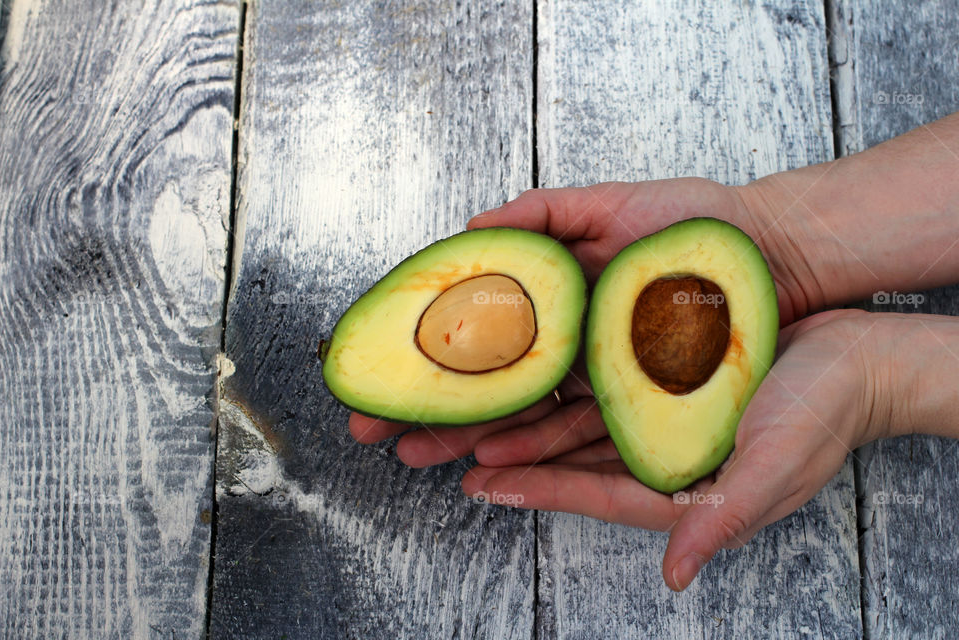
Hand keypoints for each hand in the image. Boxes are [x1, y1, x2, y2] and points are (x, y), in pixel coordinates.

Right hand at [350, 179, 814, 448]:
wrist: (774, 254)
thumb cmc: (697, 225)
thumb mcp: (615, 203)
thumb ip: (546, 210)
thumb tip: (473, 225)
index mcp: (556, 297)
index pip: (476, 330)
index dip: (425, 351)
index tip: (379, 367)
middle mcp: (567, 341)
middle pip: (486, 381)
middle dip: (427, 408)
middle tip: (372, 428)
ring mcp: (595, 374)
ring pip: (520, 414)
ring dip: (464, 436)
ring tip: (414, 455)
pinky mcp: (632, 401)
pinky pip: (574, 429)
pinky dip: (529, 446)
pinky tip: (485, 461)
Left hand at [458, 308, 885, 590]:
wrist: (858, 355)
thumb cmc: (825, 413)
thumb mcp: (772, 468)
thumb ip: (721, 518)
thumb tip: (676, 574)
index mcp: (680, 484)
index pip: (592, 491)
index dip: (537, 487)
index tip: (482, 482)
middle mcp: (660, 450)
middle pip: (571, 456)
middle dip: (510, 452)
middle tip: (449, 447)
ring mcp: (659, 411)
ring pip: (576, 416)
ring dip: (526, 415)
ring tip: (471, 412)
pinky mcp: (663, 373)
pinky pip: (602, 376)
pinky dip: (566, 375)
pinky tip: (531, 364)